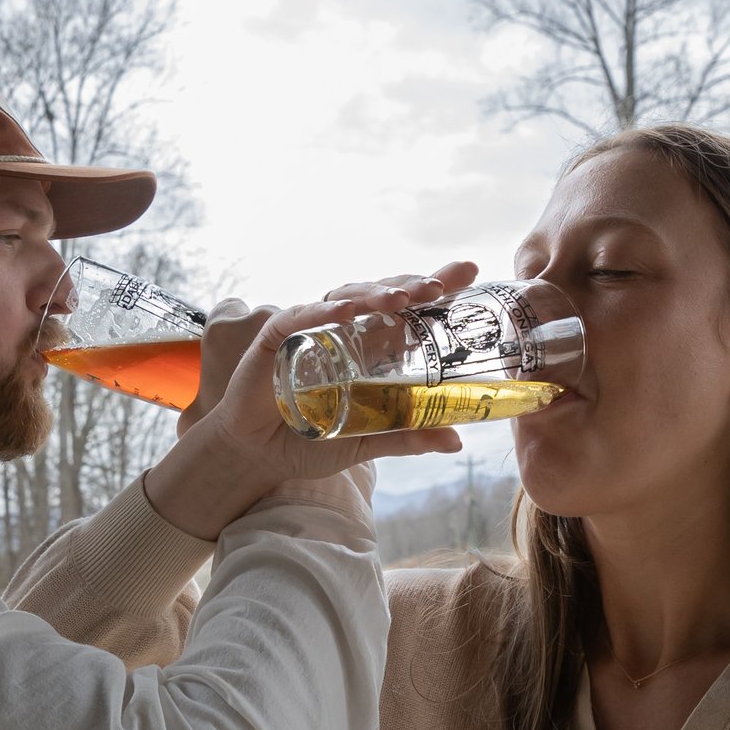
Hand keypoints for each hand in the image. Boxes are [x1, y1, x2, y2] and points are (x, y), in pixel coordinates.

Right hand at [177, 264, 476, 432]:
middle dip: (414, 283)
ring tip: (402, 297)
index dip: (437, 286)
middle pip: (383, 294)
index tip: (471, 271)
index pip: (408, 308)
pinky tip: (345, 309)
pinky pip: (300, 317)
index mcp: (369, 347)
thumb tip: (456, 440)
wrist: (258, 458)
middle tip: (442, 283)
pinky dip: (322, 310)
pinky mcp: (275, 339)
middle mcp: (343, 330)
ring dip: (375, 293)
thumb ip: (407, 436)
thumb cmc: (309, 442)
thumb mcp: (368, 441)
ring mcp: (310, 330)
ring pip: (346, 297)